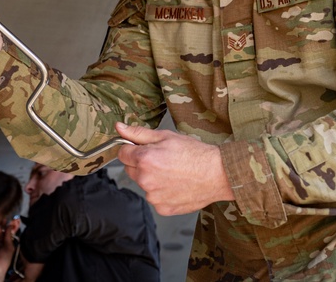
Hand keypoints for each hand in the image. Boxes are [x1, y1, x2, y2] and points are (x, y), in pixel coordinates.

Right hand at [0, 220, 19, 281]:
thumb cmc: (3, 262)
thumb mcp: (10, 247)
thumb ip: (9, 236)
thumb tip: (9, 226)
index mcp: (3, 244)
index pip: (5, 233)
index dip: (8, 226)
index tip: (12, 220)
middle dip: (2, 225)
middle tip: (5, 220)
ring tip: (0, 229)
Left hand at [115, 122, 233, 214]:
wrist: (217, 174)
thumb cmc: (194, 154)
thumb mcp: (166, 136)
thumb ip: (138, 133)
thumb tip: (119, 128)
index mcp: (144, 159)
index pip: (122, 154)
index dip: (132, 150)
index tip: (145, 149)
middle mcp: (145, 180)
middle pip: (131, 170)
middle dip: (142, 165)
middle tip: (163, 160)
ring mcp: (154, 197)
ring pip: (144, 185)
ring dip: (152, 180)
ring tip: (173, 173)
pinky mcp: (162, 208)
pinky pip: (155, 198)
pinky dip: (163, 193)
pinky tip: (177, 185)